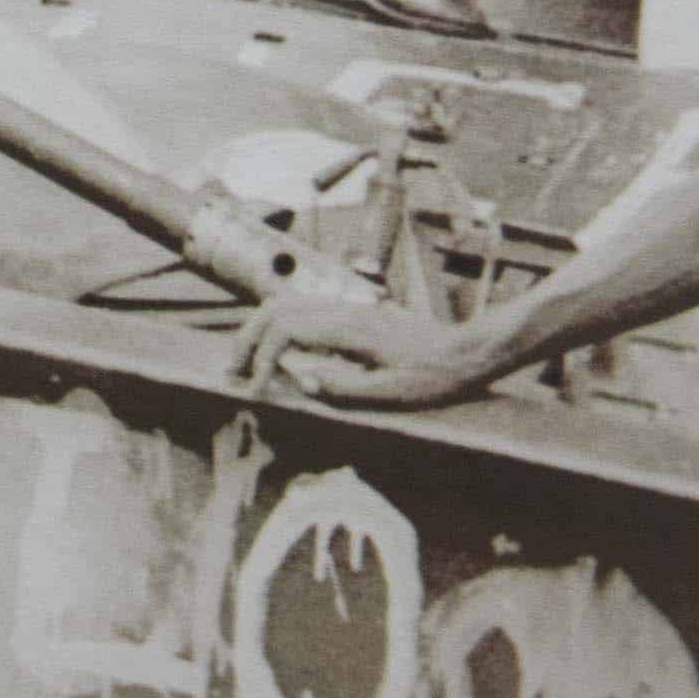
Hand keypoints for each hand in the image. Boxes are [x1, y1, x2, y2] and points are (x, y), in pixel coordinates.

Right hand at [248, 279, 487, 410]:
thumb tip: (303, 382)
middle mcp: (343, 311)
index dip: (263, 360)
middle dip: (248, 339)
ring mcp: (347, 308)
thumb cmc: (431, 377)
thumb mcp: (391, 394)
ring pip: (286, 303)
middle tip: (234, 372)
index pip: (285, 332)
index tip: (256, 391)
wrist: (464, 352)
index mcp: (348, 330)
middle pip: (275, 309)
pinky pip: (302, 309)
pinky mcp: (352, 313)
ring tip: (247, 361)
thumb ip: (344, 388)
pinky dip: (278, 326)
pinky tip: (277, 350)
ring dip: (259, 330)